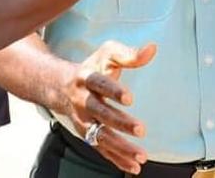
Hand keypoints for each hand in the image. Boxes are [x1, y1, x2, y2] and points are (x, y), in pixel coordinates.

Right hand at [61, 40, 155, 174]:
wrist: (61, 86)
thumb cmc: (93, 67)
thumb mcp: (107, 54)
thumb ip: (129, 54)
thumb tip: (152, 48)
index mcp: (87, 78)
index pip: (100, 84)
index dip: (113, 91)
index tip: (130, 98)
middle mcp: (82, 101)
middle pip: (101, 113)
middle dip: (120, 122)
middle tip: (141, 129)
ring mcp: (84, 121)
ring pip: (101, 136)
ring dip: (121, 147)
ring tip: (142, 155)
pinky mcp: (87, 134)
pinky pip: (102, 149)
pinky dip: (117, 159)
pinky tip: (134, 167)